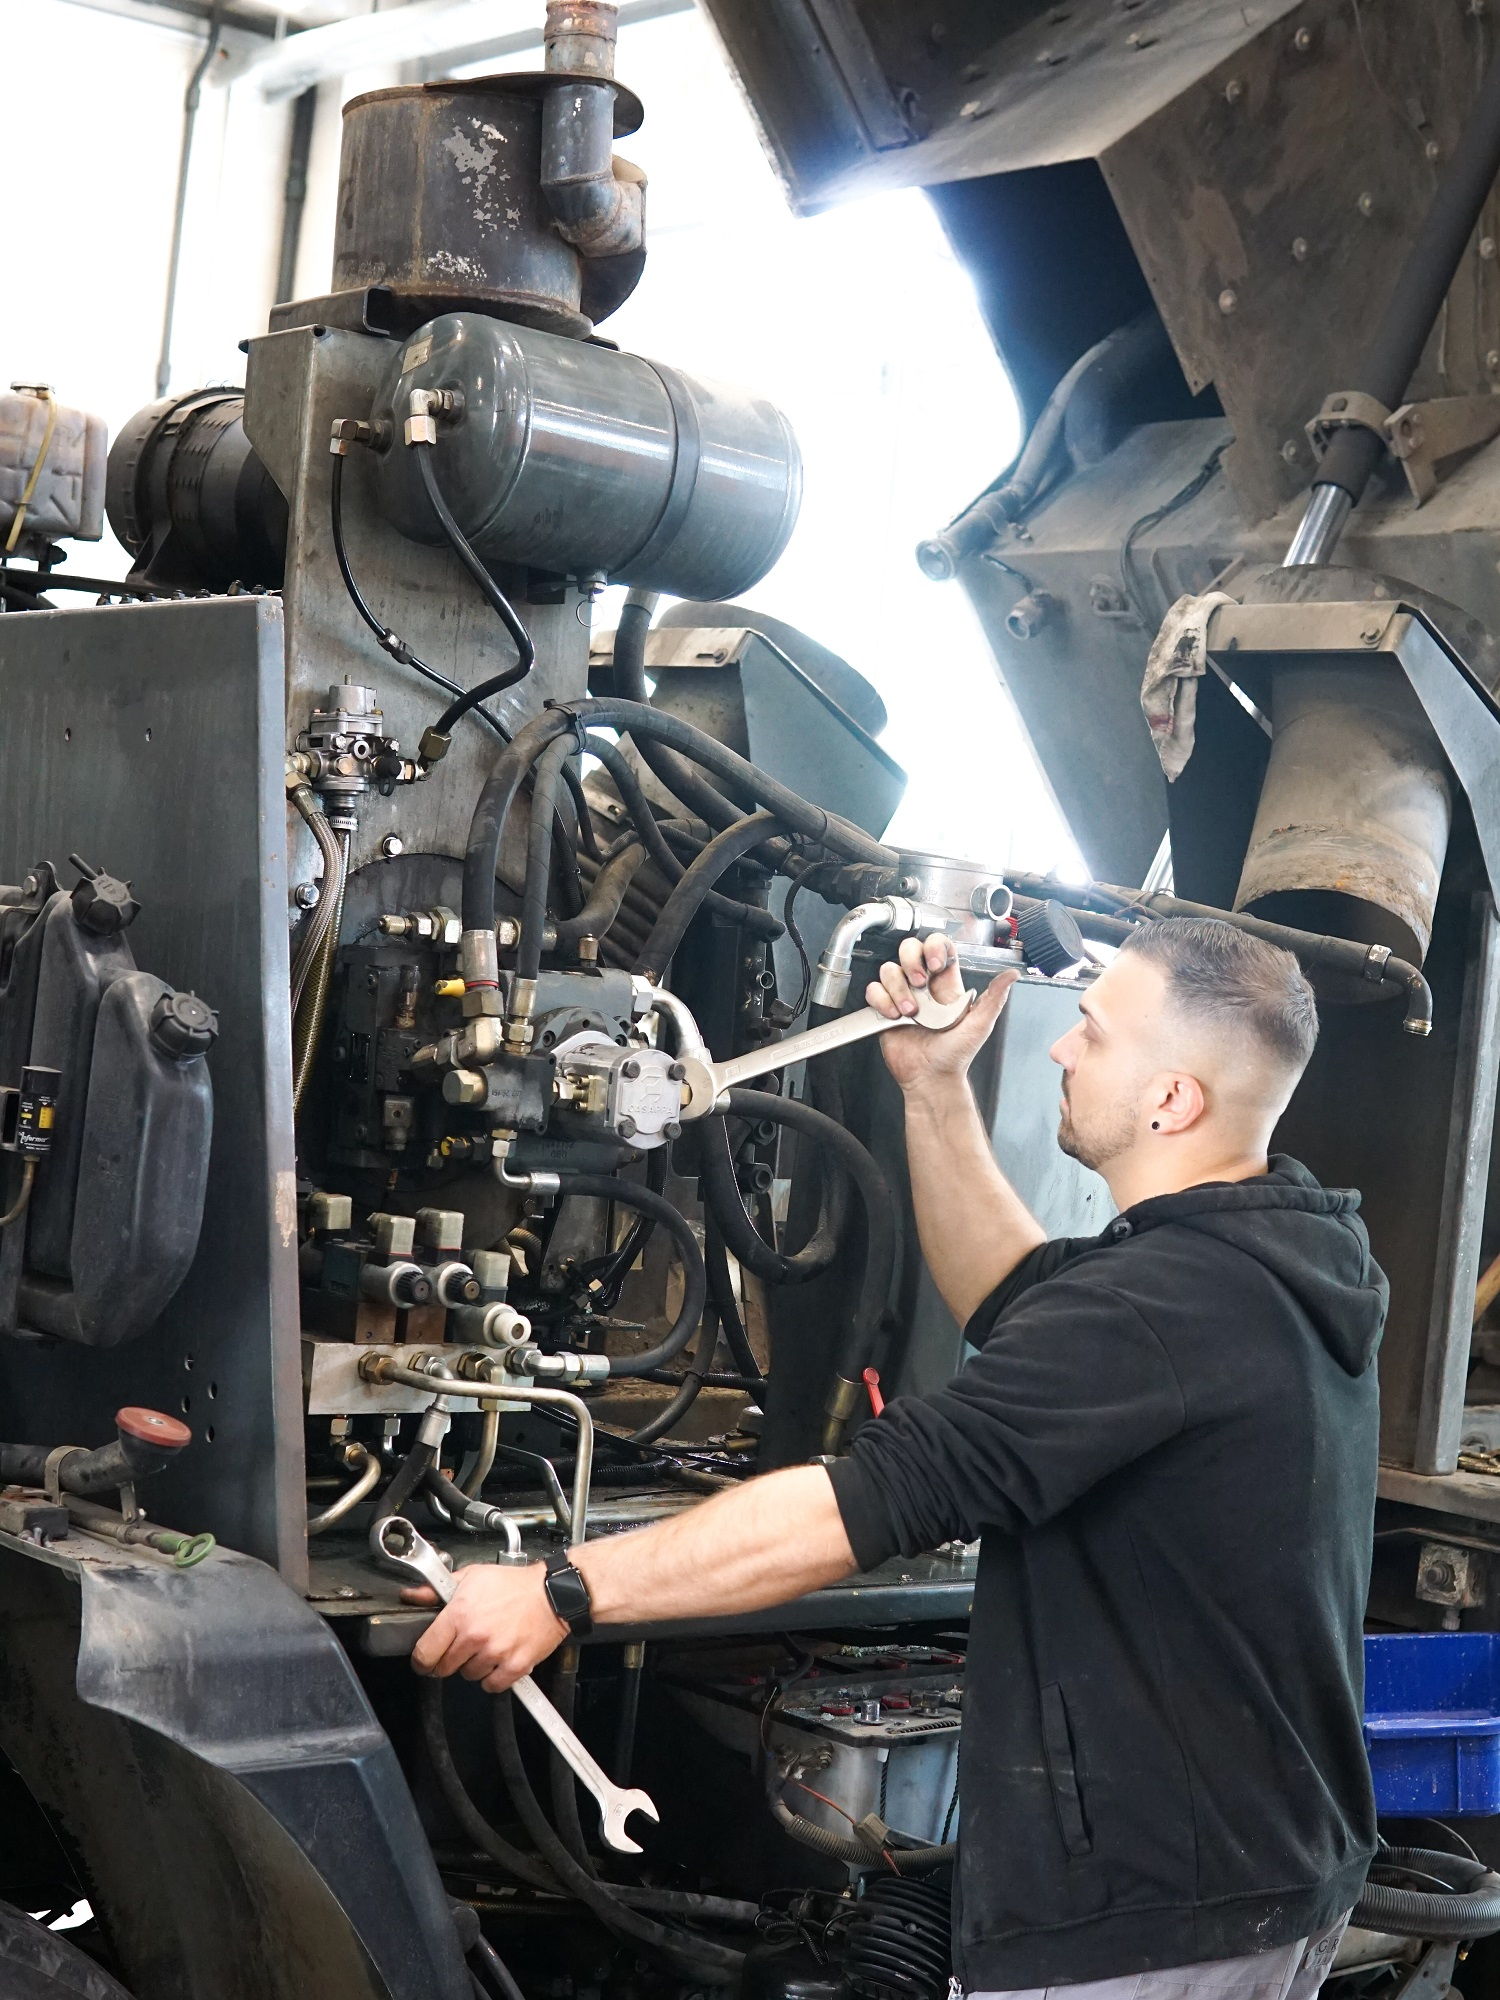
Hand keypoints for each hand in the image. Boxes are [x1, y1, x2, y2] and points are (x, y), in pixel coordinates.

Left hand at [405, 1560, 568, 1690]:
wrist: (551, 1593)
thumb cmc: (513, 1585)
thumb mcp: (471, 1577)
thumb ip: (437, 1590)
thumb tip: (412, 1595)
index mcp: (460, 1614)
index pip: (425, 1652)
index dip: (421, 1660)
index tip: (424, 1660)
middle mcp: (475, 1636)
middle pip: (444, 1668)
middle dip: (448, 1660)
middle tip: (460, 1646)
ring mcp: (496, 1653)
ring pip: (468, 1676)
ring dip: (473, 1666)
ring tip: (485, 1646)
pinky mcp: (515, 1666)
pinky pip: (492, 1685)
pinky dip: (493, 1677)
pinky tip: (498, 1659)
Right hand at [867, 934, 1015, 1090]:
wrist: (932, 1078)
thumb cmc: (956, 1055)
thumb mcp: (980, 1025)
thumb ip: (995, 997)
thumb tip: (1012, 975)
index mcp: (947, 984)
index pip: (938, 947)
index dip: (934, 947)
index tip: (936, 964)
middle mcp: (924, 987)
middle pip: (909, 949)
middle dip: (911, 961)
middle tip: (920, 984)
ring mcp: (903, 996)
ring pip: (890, 969)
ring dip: (898, 989)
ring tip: (910, 1012)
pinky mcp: (885, 1010)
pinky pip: (874, 991)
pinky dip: (881, 1001)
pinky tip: (894, 1016)